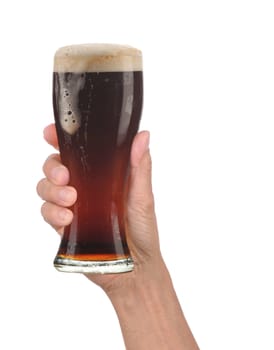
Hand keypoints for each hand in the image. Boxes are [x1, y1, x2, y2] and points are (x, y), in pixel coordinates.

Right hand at [37, 124, 164, 291]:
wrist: (135, 268)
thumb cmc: (143, 231)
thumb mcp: (143, 196)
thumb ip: (140, 167)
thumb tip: (143, 136)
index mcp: (102, 175)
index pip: (77, 151)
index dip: (60, 139)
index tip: (51, 134)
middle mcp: (85, 187)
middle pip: (54, 167)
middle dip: (53, 167)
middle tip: (65, 176)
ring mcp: (73, 207)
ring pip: (45, 188)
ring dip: (52, 191)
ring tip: (71, 200)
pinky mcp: (65, 227)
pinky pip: (47, 213)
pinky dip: (52, 213)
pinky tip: (67, 219)